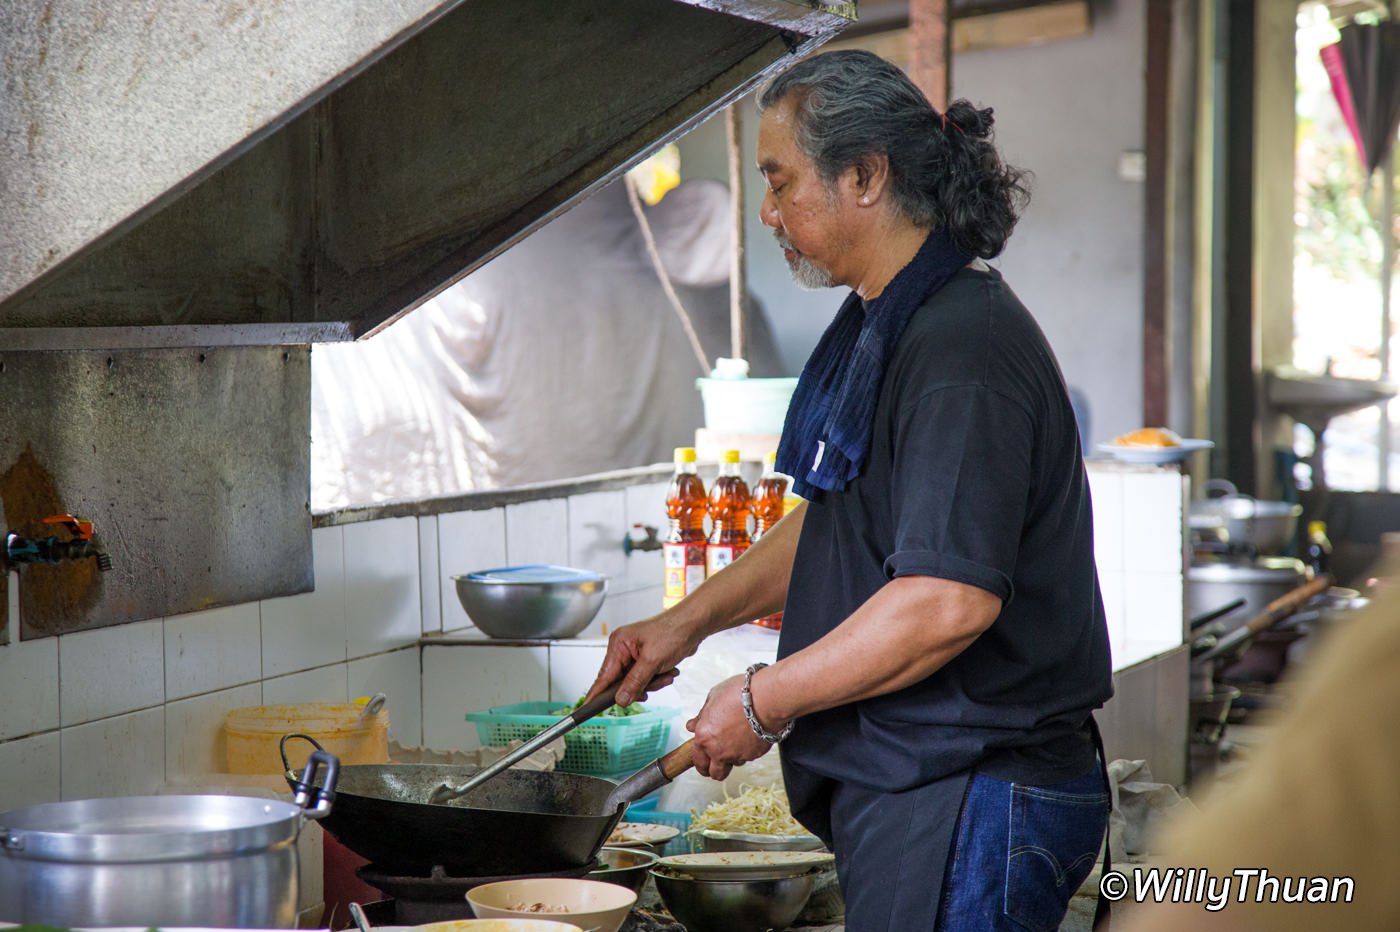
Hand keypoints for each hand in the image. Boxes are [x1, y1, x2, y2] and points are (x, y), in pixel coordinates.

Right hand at [585, 613, 701, 705]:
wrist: (694, 625)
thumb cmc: (673, 632)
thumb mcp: (652, 661)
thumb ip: (634, 682)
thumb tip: (620, 700)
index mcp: (619, 644)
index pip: (604, 675)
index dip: (596, 693)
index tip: (587, 707)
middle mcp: (624, 649)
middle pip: (621, 682)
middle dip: (640, 686)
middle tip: (654, 682)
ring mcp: (635, 655)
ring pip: (636, 683)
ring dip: (653, 683)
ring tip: (667, 673)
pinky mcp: (646, 660)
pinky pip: (647, 679)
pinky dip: (658, 679)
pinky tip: (669, 671)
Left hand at [687, 674, 773, 779]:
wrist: (766, 699)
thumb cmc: (740, 695)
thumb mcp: (713, 697)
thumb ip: (702, 715)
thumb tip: (693, 724)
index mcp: (705, 736)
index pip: (698, 760)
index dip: (700, 762)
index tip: (702, 761)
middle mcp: (719, 750)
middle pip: (715, 773)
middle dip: (714, 769)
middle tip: (716, 762)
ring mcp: (737, 755)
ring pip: (734, 765)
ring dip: (733, 757)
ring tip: (737, 741)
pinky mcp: (754, 755)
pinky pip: (749, 757)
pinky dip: (748, 750)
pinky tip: (750, 736)